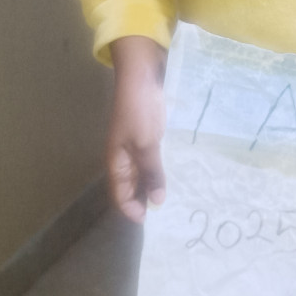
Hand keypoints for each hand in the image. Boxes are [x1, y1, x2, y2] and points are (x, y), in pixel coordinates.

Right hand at [107, 36, 168, 223]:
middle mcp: (125, 156)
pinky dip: (163, 168)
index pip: (120, 195)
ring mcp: (138, 145)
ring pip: (144, 174)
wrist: (142, 75)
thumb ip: (151, 172)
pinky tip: (178, 173)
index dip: (133, 210)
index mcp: (116, 161)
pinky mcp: (150, 134)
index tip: (153, 220)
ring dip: (156, 185)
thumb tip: (157, 203)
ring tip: (177, 196)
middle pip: (132, 187)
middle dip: (146, 200)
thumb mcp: (146, 144)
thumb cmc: (140, 110)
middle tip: (170, 212)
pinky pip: (155, 158)